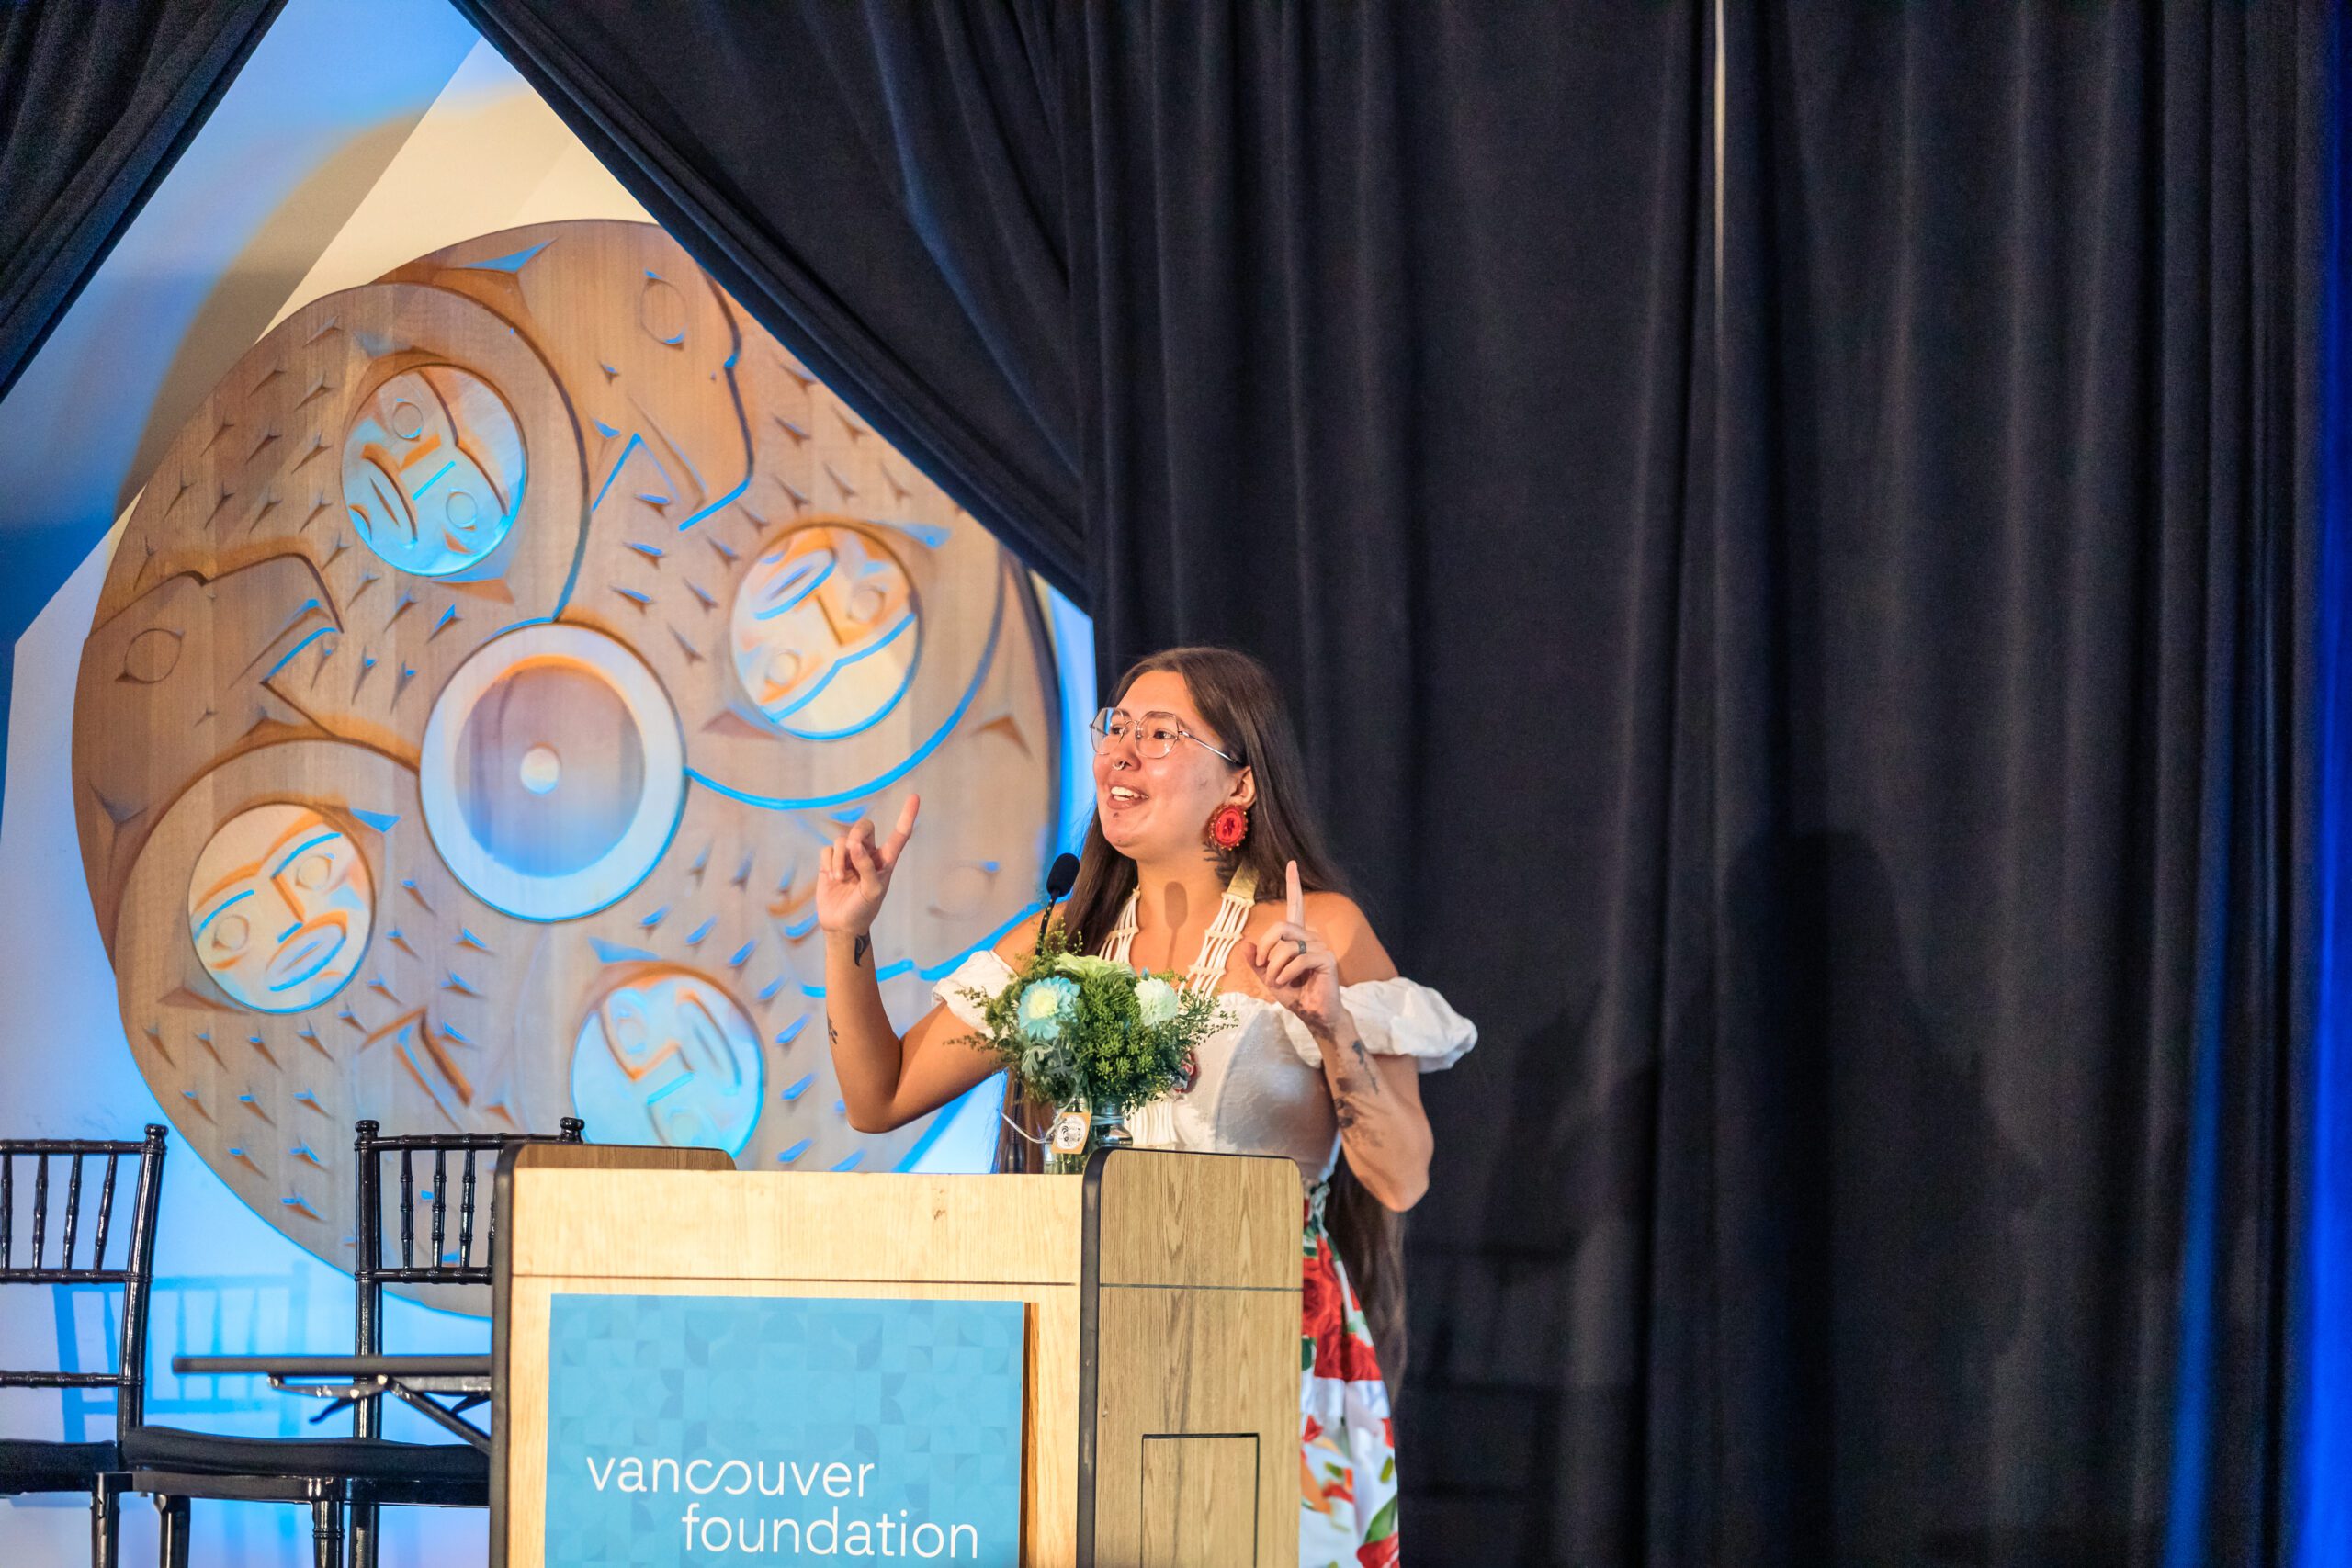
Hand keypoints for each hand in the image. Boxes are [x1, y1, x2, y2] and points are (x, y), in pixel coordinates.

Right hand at [815, 795, 919, 934]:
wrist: (842, 925)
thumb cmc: (863, 910)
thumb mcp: (873, 891)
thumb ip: (867, 868)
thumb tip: (855, 846)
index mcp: (886, 860)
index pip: (899, 834)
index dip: (907, 816)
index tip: (915, 797)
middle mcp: (868, 854)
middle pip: (864, 826)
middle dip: (856, 834)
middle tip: (852, 849)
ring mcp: (848, 857)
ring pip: (842, 840)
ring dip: (840, 858)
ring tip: (840, 878)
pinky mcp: (830, 861)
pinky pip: (827, 849)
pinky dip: (829, 862)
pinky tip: (832, 878)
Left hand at [1245, 860, 1342, 1036]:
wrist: (1313, 1014)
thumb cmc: (1294, 994)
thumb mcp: (1268, 977)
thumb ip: (1257, 961)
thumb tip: (1246, 944)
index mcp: (1297, 936)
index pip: (1296, 905)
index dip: (1293, 884)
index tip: (1291, 864)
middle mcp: (1311, 936)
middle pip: (1281, 926)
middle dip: (1266, 947)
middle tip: (1263, 967)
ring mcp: (1320, 946)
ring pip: (1287, 946)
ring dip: (1276, 968)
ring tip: (1278, 982)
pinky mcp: (1327, 959)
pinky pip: (1299, 958)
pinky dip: (1286, 974)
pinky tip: (1288, 983)